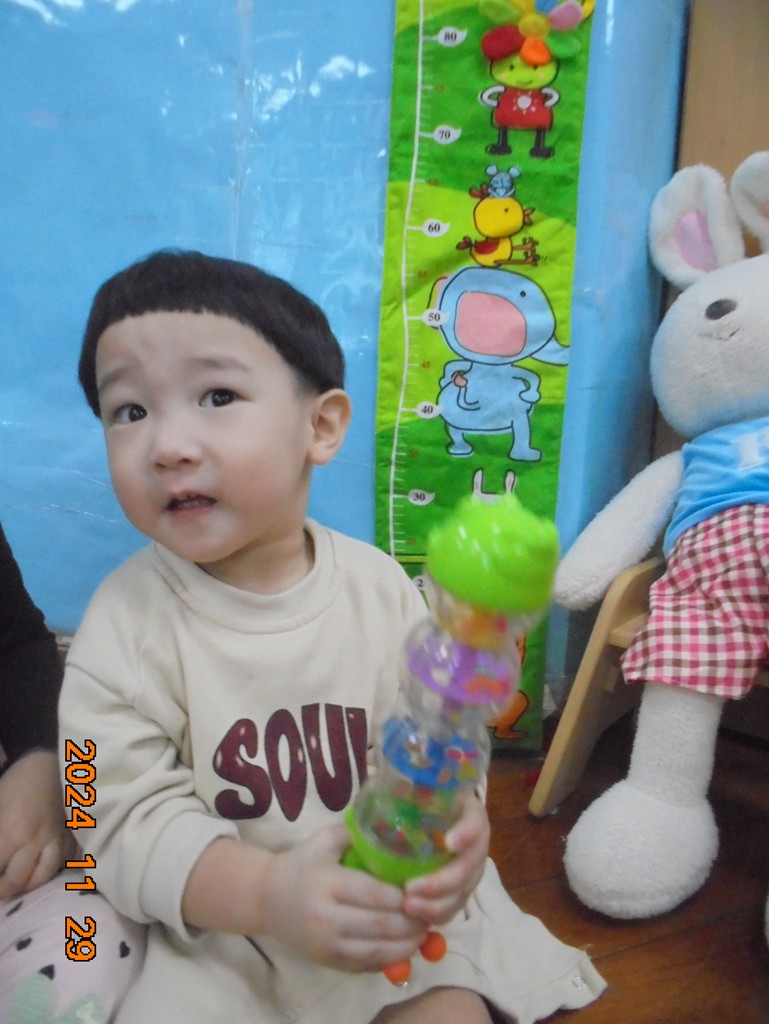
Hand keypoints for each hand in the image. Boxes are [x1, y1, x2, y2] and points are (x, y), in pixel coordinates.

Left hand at [0, 750, 71, 897]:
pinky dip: (56, 870)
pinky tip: (45, 870)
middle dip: (3, 891)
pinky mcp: (71, 835)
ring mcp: (57, 839)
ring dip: (28, 886)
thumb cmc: (14, 783)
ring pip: (44, 876)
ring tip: (19, 885)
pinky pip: (67, 861)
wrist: (48, 761)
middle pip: (18, 881)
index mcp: (12, 833)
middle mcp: (37, 842)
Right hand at [259, 824, 427, 972]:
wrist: (267, 899)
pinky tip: (406, 946)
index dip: (405, 896)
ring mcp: (327, 945)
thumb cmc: (303, 863)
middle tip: (433, 912)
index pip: (375, 895)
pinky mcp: (329, 961)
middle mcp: (326, 918)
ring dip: (408, 944)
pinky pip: (367, 965)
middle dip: (413, 922)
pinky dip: (391, 958)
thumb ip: (361, 834)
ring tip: (425, 930)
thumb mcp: (327, 840)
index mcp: (327, 883)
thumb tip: (401, 829)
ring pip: (378, 951)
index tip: (426, 889)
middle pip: (381, 926)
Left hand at [401, 793, 488, 924]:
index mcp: (466, 811)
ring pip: (464, 891)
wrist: (426, 816)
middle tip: (411, 889)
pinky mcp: (461, 888)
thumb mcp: (411, 787)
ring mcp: (471, 867)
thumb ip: (401, 787)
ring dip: (438, 903)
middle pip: (471, 865)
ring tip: (408, 906)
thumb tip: (373, 780)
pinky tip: (415, 916)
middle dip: (443, 881)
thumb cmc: (416, 798)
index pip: (476, 820)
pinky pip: (455, 906)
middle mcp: (475, 840)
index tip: (448, 842)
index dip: (466, 832)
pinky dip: (437, 914)